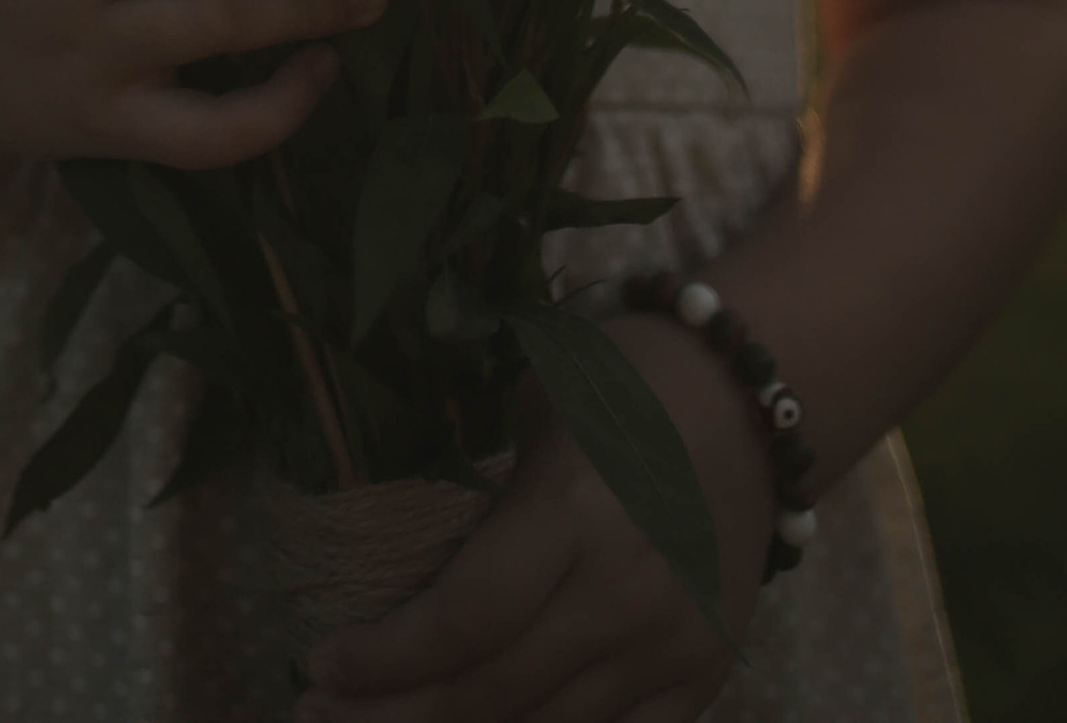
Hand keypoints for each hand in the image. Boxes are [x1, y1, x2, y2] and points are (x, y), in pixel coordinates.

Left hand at [298, 319, 773, 722]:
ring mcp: (671, 646)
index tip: (317, 663)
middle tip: (314, 717)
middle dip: (394, 718)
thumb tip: (376, 526)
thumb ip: (473, 474)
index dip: (386, 658)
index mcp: (574, 512)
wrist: (753, 398)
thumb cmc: (623, 377)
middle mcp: (625, 593)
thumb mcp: (534, 398)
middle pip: (493, 691)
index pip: (466, 617)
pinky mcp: (703, 676)